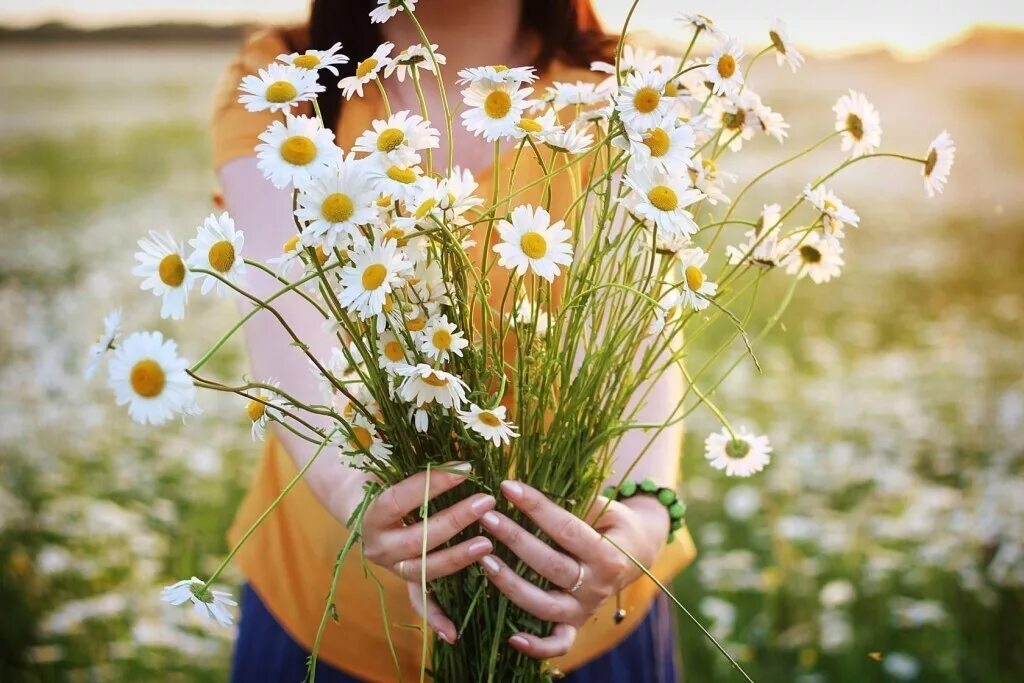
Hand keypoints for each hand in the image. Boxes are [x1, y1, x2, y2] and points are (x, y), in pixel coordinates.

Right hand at [359, 463, 495, 643]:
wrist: (359, 503)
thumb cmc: (385, 476)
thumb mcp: (395, 465)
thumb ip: (421, 463)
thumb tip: (462, 450)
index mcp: (371, 515)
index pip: (400, 499)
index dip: (431, 484)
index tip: (465, 468)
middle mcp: (378, 546)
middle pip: (418, 538)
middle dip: (455, 520)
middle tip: (487, 501)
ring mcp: (392, 567)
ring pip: (425, 570)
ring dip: (457, 559)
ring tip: (487, 545)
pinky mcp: (405, 581)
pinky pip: (420, 603)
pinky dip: (436, 618)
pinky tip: (454, 633)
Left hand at [477, 480, 668, 658]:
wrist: (636, 551)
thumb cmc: (612, 521)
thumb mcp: (604, 506)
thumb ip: (575, 503)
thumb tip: (530, 490)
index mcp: (608, 554)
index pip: (565, 529)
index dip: (536, 506)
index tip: (508, 487)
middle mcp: (598, 586)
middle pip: (550, 565)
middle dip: (515, 539)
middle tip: (487, 517)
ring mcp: (585, 609)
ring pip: (543, 604)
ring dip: (510, 583)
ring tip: (483, 559)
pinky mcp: (575, 624)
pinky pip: (558, 643)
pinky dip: (537, 646)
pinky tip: (512, 637)